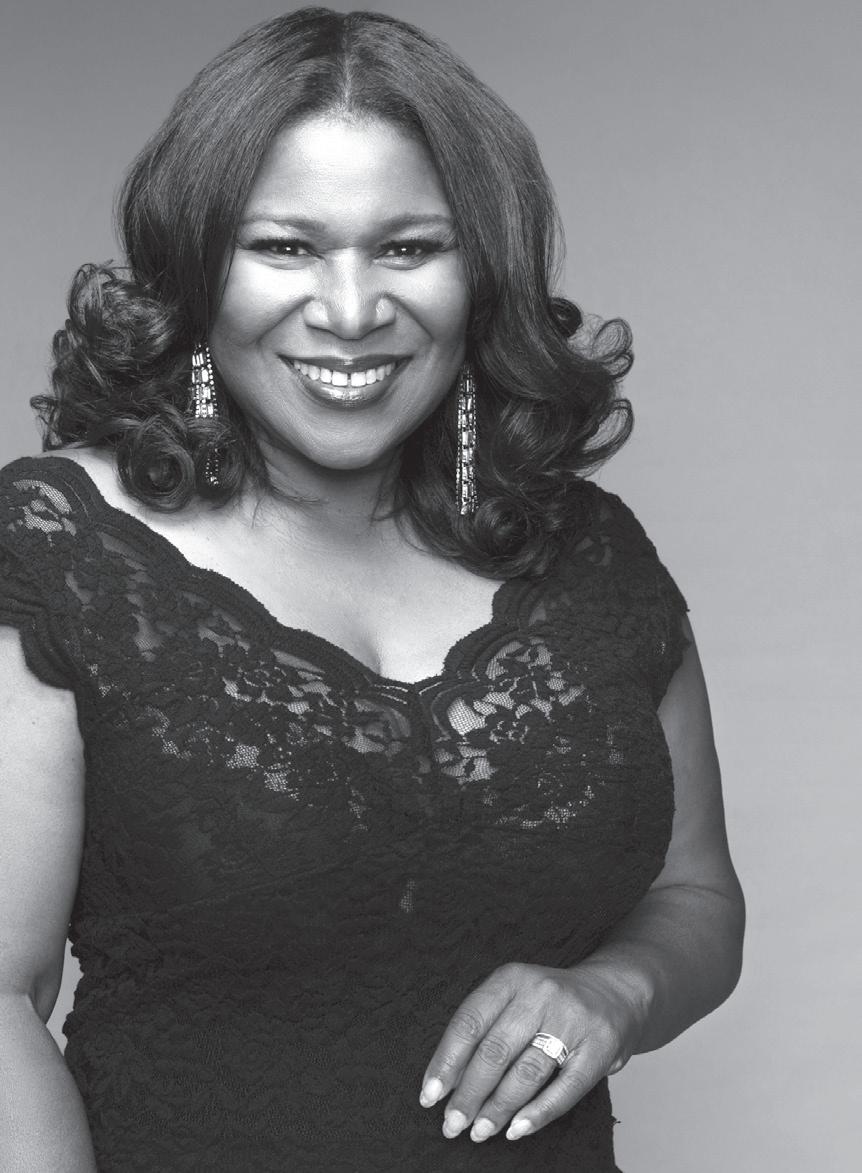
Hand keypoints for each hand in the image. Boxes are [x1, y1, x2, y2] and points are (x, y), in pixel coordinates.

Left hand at [419, 960, 645, 1143]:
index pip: (470, 1022)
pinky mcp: (599, 1048)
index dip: (446, 1062)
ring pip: (526, 1073)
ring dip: (498, 1109)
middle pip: (495, 1051)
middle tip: (452, 1124)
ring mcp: (572, 1020)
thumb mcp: (516, 997)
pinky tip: (516, 1130)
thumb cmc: (551, 1003)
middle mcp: (541, 994)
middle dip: (469, 1094)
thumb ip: (486, 1030)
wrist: (616, 992)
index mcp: (512, 978)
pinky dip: (537, 1114)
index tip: (429, 1096)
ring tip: (479, 1131)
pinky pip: (564, 1090)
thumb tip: (448, 1082)